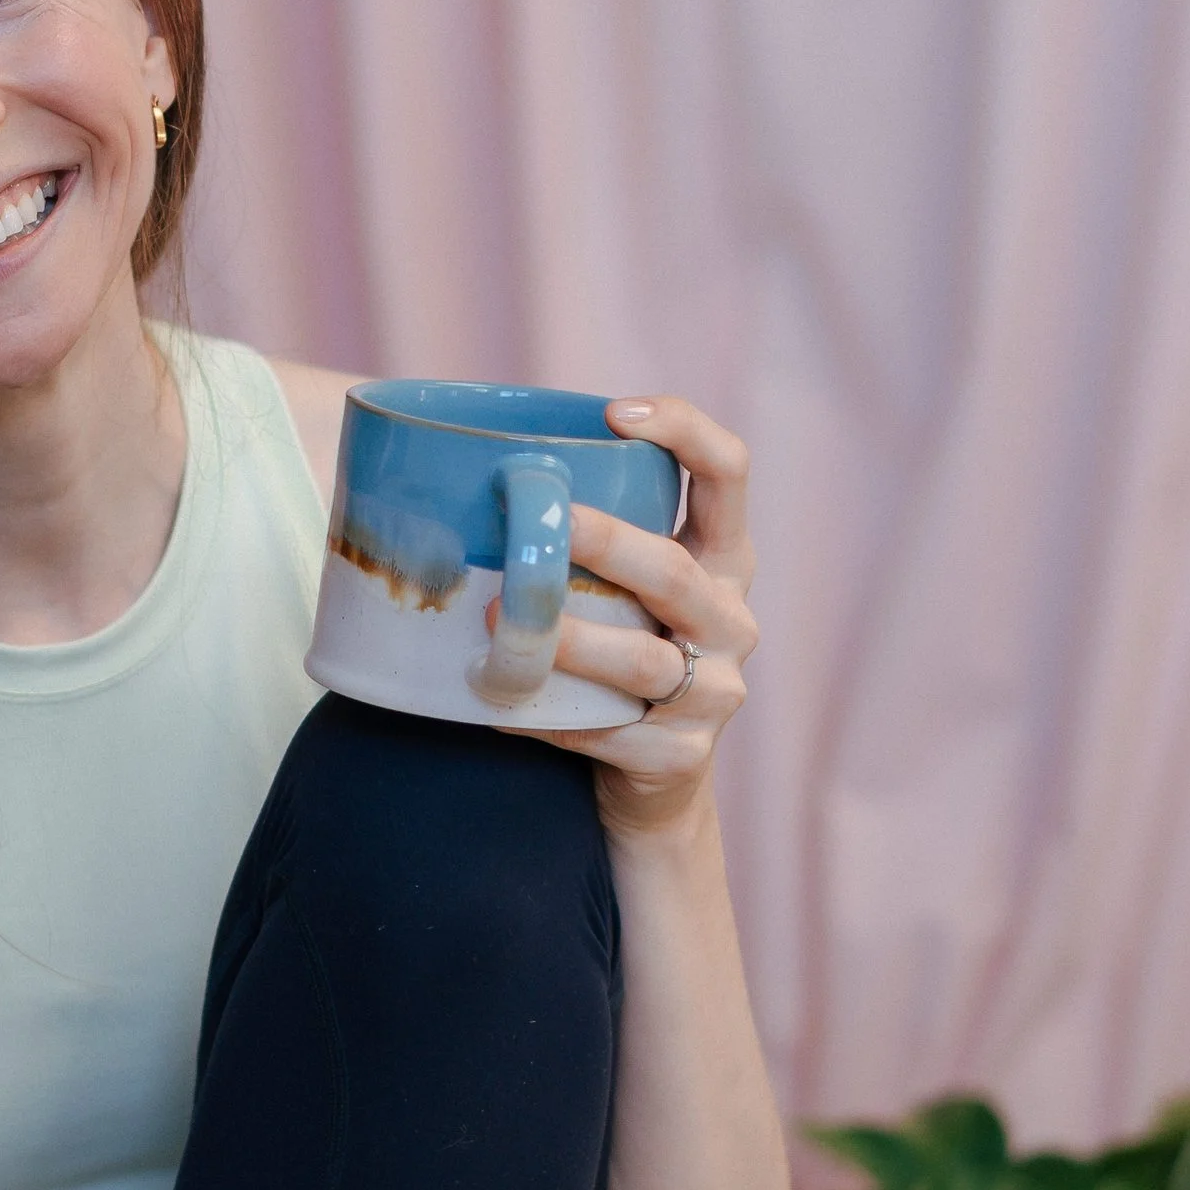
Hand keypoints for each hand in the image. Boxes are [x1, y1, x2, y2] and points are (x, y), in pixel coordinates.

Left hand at [528, 396, 756, 835]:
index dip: (684, 431)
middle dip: (609, 542)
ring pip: (643, 661)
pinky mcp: (681, 756)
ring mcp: (715, 692)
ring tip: (497, 621)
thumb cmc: (618, 655)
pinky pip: (609, 732)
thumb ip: (586, 543)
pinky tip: (499, 706)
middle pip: (675, 571)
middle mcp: (731, 618)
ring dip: (569, 640)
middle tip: (546, 523)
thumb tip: (459, 473)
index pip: (728, 473)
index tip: (615, 413)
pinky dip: (550, 718)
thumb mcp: (624, 589)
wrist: (651, 777)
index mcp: (722, 559)